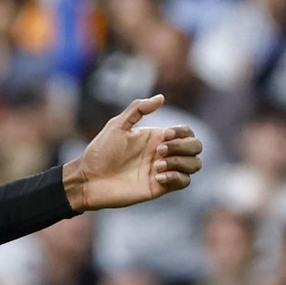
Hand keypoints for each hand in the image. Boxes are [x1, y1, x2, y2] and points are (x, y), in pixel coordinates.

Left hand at [63, 95, 201, 211]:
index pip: (187, 132)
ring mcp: (163, 170)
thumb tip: (161, 97)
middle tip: (158, 151)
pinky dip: (176, 177)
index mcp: (156, 138)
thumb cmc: (100, 151)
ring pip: (194, 165)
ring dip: (180, 163)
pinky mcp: (160, 187)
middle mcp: (163, 153)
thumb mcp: (117, 126)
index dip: (182, 132)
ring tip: (156, 166)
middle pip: (196, 147)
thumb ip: (138, 109)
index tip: (163, 136)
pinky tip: (156, 177)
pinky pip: (184, 182)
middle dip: (183, 147)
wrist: (89, 178)